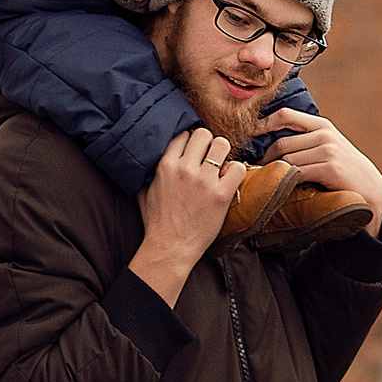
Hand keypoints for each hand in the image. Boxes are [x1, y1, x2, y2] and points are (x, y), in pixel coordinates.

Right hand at [129, 128, 244, 303]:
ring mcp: (205, 181)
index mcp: (166, 165)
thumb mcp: (144, 191)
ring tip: (220, 167)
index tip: (193, 151)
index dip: (190, 141)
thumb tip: (151, 157)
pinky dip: (236, 172)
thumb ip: (149, 171)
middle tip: (208, 158)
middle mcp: (185, 169)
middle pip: (204, 134)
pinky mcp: (221, 194)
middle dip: (207, 144)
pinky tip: (228, 181)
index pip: (184, 134)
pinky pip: (238, 168)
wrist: (171, 248)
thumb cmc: (157, 222)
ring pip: (222, 145)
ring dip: (223, 154)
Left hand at [259, 106, 381, 231]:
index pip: (285, 116)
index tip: (248, 134)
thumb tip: (270, 143)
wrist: (371, 191)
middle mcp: (325, 134)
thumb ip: (306, 141)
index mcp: (322, 125)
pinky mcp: (329, 168)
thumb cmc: (344, 171)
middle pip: (281, 143)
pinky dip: (285, 181)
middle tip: (254, 170)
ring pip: (287, 160)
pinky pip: (297, 173)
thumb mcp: (328, 147)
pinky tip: (281, 188)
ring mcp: (328, 151)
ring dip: (274, 172)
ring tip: (266, 181)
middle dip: (265, 158)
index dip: (263, 124)